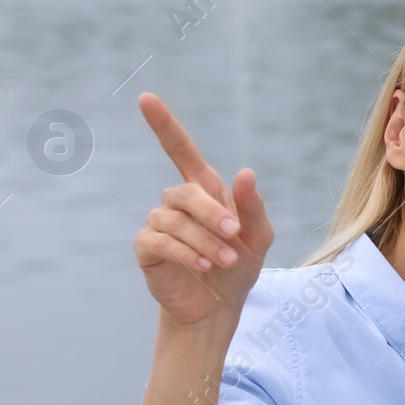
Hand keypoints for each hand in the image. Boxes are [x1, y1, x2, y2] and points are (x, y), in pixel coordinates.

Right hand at [133, 92, 272, 326]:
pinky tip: (203, 266)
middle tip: (235, 236)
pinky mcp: (148, 248)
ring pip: (174, 220)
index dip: (164, 125)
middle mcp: (178, 202)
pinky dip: (185, 253)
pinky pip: (159, 241)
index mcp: (205, 190)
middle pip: (185, 192)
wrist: (220, 306)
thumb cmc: (240, 265)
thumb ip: (253, 206)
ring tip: (227, 260)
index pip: (180, 150)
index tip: (146, 98)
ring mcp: (159, 224)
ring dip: (204, 241)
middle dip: (212, 214)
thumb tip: (246, 172)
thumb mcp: (258, 236)